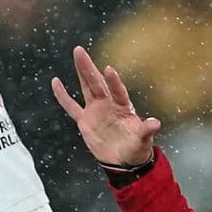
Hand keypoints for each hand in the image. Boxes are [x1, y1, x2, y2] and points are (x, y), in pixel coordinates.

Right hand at [52, 45, 160, 167]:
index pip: (117, 92)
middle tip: (79, 51)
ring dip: (81, 72)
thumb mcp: (143, 141)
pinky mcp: (85, 120)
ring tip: (76, 54)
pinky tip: (56, 82)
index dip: (113, 82)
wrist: (124, 160)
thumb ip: (146, 130)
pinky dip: (63, 96)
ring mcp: (96, 110)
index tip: (109, 70)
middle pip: (97, 83)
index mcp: (123, 107)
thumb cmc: (136, 148)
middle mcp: (109, 104)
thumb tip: (156, 123)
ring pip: (86, 88)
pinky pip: (71, 106)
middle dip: (89, 68)